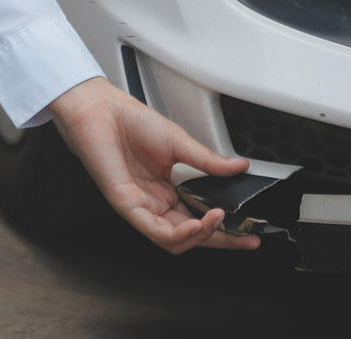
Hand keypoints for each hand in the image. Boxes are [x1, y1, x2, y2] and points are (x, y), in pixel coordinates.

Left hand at [47, 77, 261, 253]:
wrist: (102, 109)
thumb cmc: (130, 122)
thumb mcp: (180, 142)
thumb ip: (209, 161)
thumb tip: (239, 168)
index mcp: (167, 190)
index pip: (199, 219)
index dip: (225, 229)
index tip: (248, 231)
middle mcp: (154, 203)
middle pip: (190, 236)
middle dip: (220, 240)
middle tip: (245, 238)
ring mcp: (140, 206)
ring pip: (174, 241)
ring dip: (201, 236)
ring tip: (219, 222)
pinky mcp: (126, 205)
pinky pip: (154, 231)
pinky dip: (179, 233)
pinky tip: (197, 225)